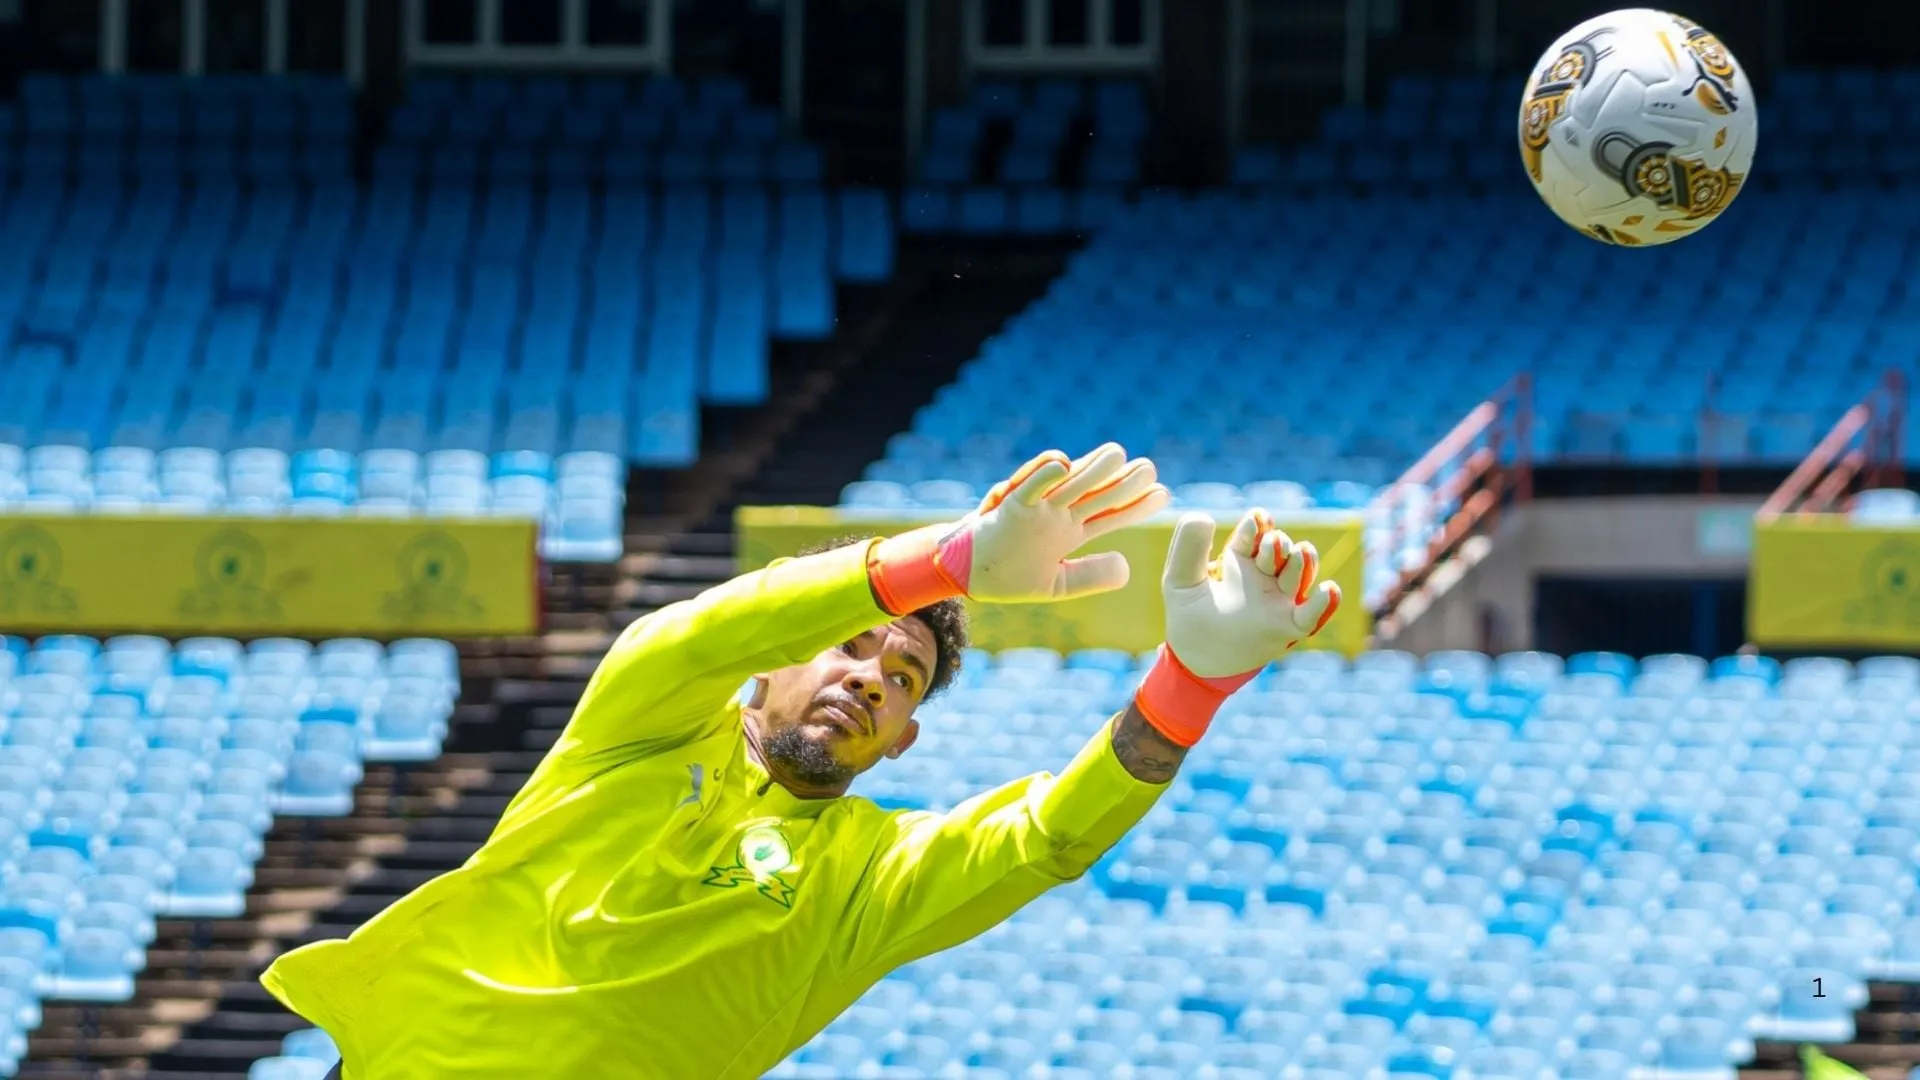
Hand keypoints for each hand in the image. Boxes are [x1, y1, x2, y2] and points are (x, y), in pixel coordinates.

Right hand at [869, 444, 1168, 610]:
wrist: (965, 576)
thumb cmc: (1007, 575)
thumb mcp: (1057, 584)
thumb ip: (1091, 576)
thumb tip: (1128, 568)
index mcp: (1068, 531)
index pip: (1109, 514)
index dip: (1135, 505)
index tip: (1163, 495)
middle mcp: (1056, 514)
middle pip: (1095, 493)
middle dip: (1121, 481)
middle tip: (1150, 468)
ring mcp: (1035, 508)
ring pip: (1067, 484)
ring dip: (1090, 469)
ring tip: (1118, 456)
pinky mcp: (1008, 507)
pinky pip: (1026, 487)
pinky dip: (1041, 474)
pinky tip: (1063, 462)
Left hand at [1160, 508, 1341, 678]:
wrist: (1196, 662)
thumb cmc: (1189, 618)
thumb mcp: (1180, 581)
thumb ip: (1187, 548)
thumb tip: (1204, 516)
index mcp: (1239, 562)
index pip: (1255, 535)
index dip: (1258, 525)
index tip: (1257, 520)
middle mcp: (1263, 577)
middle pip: (1281, 551)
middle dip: (1279, 544)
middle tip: (1272, 545)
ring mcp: (1279, 601)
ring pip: (1300, 574)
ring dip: (1303, 561)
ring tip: (1300, 552)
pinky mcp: (1288, 627)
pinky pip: (1312, 615)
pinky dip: (1324, 604)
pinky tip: (1329, 589)